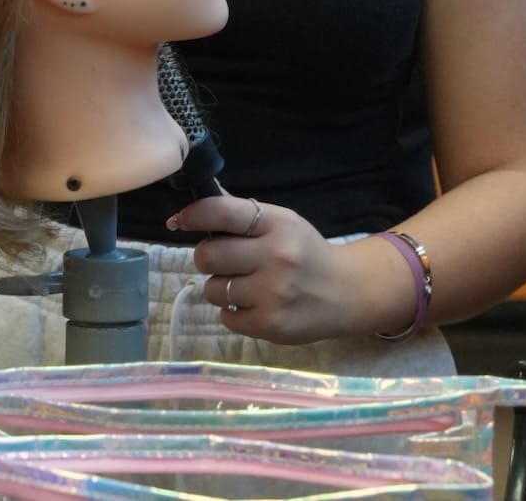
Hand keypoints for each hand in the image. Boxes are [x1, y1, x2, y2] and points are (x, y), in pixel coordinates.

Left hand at [168, 193, 358, 344]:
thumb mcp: (282, 223)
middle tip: (223, 260)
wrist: (347, 292)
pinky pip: (226, 317)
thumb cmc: (306, 252)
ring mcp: (272, 293)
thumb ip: (242, 214)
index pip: (221, 212)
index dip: (192, 215)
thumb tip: (198, 201)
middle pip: (208, 255)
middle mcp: (275, 256)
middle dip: (207, 257)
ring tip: (243, 285)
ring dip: (220, 287)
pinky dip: (233, 312)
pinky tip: (253, 305)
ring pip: (213, 289)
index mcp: (276, 224)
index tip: (179, 220)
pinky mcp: (270, 325)